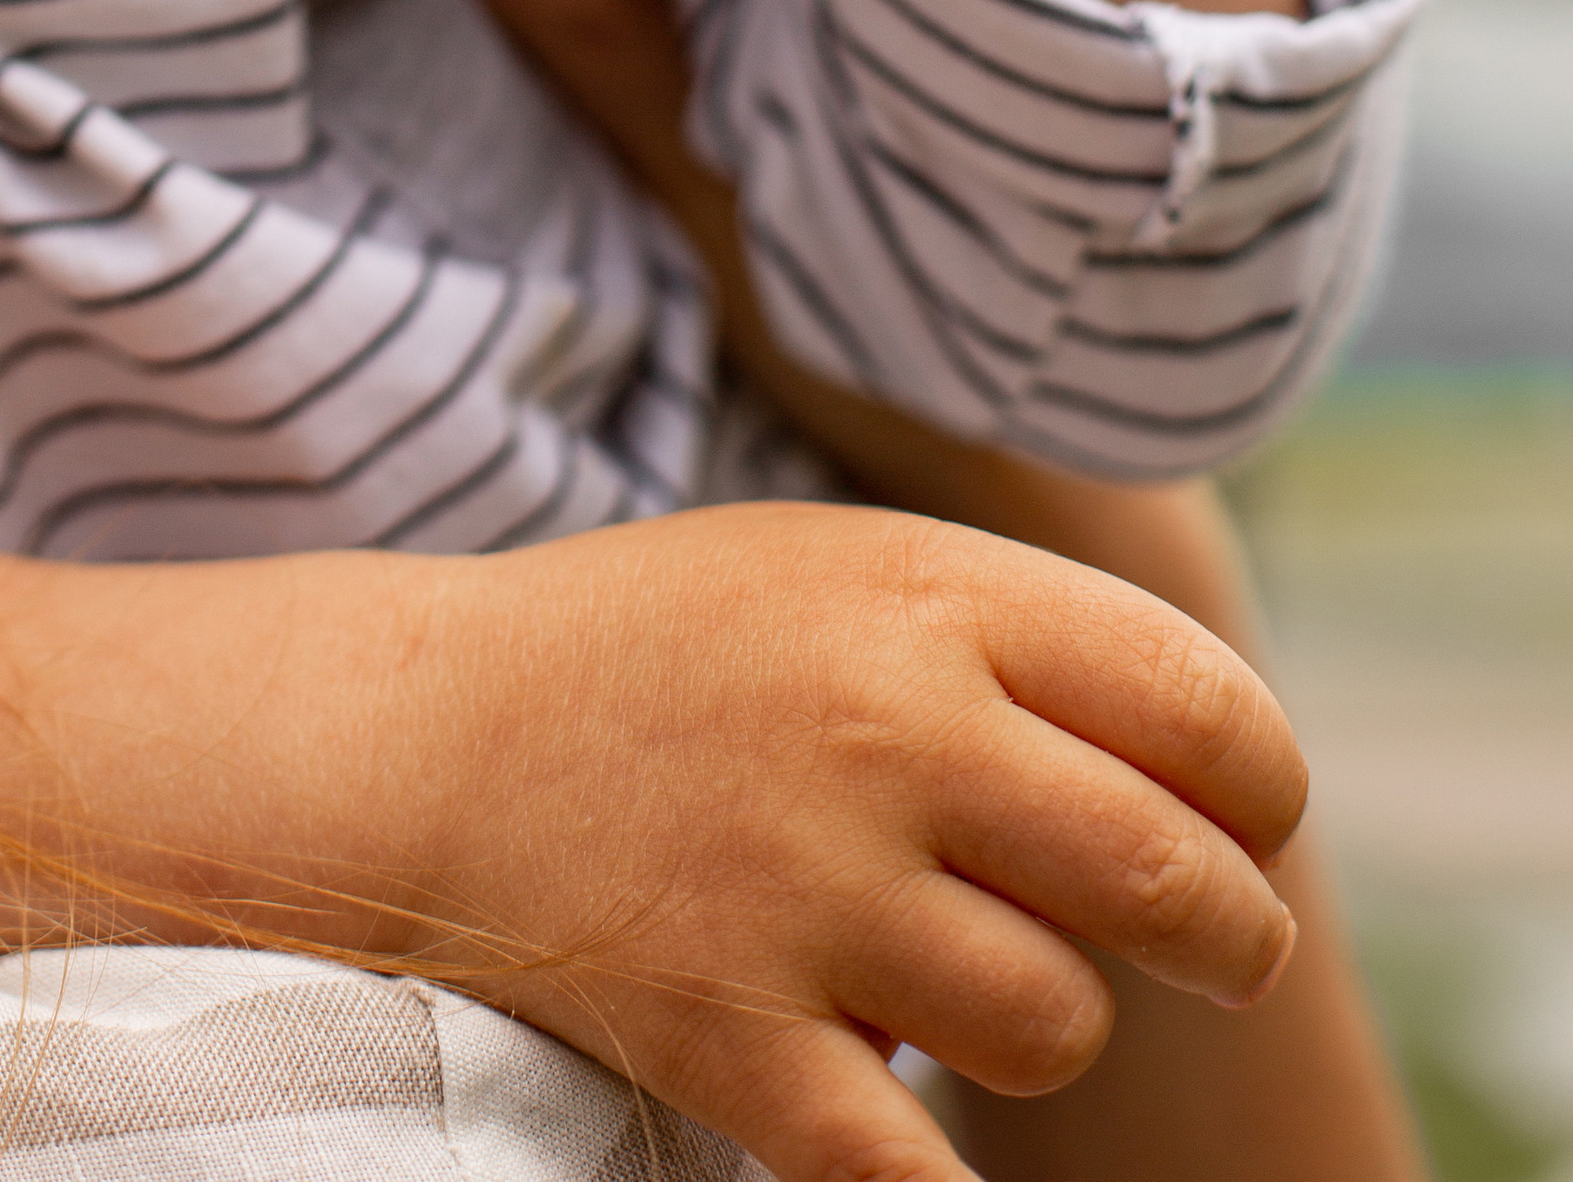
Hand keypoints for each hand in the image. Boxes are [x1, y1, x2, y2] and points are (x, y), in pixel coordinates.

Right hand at [437, 0, 1425, 1181]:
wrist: (426, 734)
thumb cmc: (664, 649)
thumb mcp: (843, 570)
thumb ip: (1022, 638)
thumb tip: (1225, 767)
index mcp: (926, 599)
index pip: (1208, 712)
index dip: (1264, 794)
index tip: (1249, 829)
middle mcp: (886, 735)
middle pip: (1175, 882)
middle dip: (1229, 937)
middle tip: (1216, 950)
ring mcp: (806, 891)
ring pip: (1057, 1023)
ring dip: (1039, 1023)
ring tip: (970, 984)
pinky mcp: (729, 1036)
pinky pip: (914, 1168)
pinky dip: (936, 1177)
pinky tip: (909, 1121)